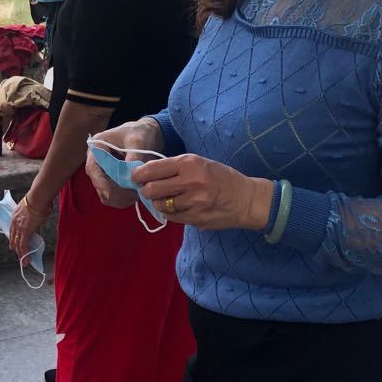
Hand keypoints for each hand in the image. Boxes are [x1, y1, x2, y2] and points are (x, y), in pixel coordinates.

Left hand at [8, 196, 51, 257]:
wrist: (37, 199)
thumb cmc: (37, 200)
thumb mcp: (30, 208)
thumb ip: (30, 215)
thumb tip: (36, 218)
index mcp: (15, 215)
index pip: (12, 230)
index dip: (12, 238)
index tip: (13, 243)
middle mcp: (15, 222)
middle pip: (13, 238)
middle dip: (15, 247)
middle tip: (17, 254)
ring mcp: (19, 228)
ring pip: (18, 244)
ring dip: (20, 254)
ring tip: (23, 261)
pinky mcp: (26, 232)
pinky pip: (23, 245)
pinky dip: (25, 253)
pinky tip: (26, 259)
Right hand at [85, 118, 162, 208]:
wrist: (146, 135)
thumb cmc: (140, 133)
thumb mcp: (138, 140)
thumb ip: (134, 155)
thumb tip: (130, 174)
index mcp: (97, 147)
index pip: (93, 168)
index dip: (100, 182)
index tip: (110, 193)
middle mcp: (96, 162)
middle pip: (98, 184)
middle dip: (115, 192)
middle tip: (134, 192)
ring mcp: (102, 173)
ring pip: (105, 194)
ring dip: (120, 198)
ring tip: (137, 192)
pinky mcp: (110, 182)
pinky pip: (112, 197)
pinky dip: (123, 200)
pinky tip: (136, 195)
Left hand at [133, 155, 270, 231]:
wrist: (246, 199)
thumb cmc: (220, 178)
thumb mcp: (199, 163)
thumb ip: (174, 167)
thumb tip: (145, 173)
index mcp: (189, 163)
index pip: (153, 169)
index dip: (139, 174)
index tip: (135, 177)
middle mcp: (191, 181)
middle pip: (152, 189)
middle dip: (147, 191)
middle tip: (149, 191)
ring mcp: (194, 202)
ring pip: (160, 205)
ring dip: (159, 203)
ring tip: (168, 199)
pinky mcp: (196, 218)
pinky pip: (172, 217)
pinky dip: (171, 213)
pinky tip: (180, 208)